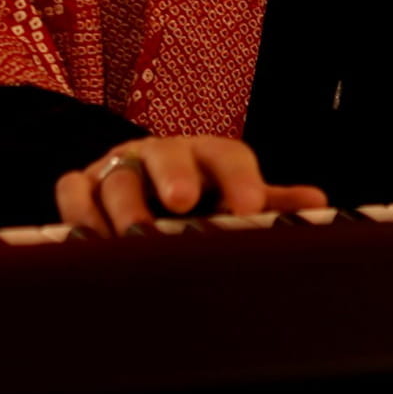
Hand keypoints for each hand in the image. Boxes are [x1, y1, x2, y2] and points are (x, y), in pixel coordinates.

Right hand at [53, 135, 328, 236]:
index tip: (250, 207)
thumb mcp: (233, 195)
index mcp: (205, 155)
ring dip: (124, 207)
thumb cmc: (197, 195)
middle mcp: (160, 154)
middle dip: (174, 175)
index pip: (228, 156)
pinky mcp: (82, 185)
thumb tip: (319, 203)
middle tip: (183, 201)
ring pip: (117, 178)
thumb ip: (270, 202)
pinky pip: (73, 192)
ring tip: (133, 238)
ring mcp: (117, 167)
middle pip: (166, 155)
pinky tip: (87, 239)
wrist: (138, 183)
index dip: (240, 179)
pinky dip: (78, 212)